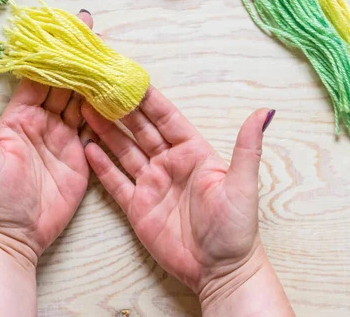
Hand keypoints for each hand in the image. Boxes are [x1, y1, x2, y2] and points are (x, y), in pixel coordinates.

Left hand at [0, 11, 95, 270]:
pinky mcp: (80, 155)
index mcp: (21, 116)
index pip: (41, 77)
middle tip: (97, 31)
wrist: (14, 234)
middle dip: (80, 59)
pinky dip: (106, 110)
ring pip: (82, 102)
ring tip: (112, 55)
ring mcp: (64, 138)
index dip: (54, 53)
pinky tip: (117, 93)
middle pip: (65, 84)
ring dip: (95, 80)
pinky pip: (94, 127)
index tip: (68, 29)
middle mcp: (44, 121)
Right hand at [82, 87, 275, 304]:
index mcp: (193, 152)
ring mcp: (152, 184)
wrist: (220, 271)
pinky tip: (87, 148)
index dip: (147, 98)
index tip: (128, 77)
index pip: (166, 118)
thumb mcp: (242, 185)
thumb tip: (264, 111)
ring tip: (85, 110)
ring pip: (124, 151)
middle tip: (97, 88)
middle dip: (119, 109)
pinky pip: (116, 182)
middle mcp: (169, 163)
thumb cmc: (236, 228)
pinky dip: (101, 165)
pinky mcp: (138, 207)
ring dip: (105, 131)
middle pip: (140, 130)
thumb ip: (247, 147)